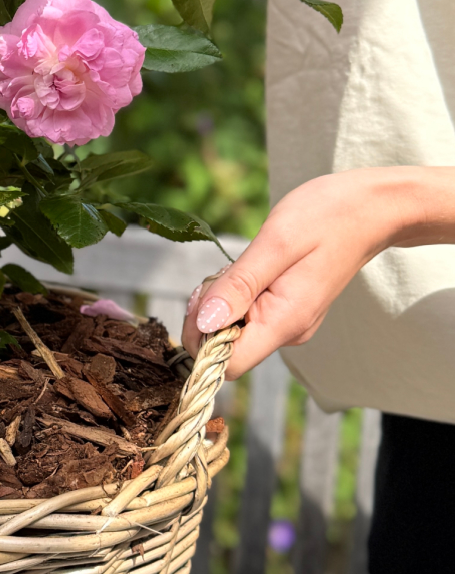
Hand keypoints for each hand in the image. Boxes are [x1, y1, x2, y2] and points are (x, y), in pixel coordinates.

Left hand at [181, 167, 454, 377]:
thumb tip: (204, 324)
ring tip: (248, 264)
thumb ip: (239, 286)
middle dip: (207, 311)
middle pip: (221, 347)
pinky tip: (254, 267)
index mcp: (284, 323)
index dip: (201, 339)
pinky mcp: (285, 311)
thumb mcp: (277, 242)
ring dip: (222, 297)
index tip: (206, 299)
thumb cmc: (329, 216)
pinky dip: (236, 292)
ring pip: (230, 328)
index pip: (226, 365)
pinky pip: (244, 313)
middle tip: (228, 271)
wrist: (371, 208)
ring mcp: (287, 324)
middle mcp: (286, 333)